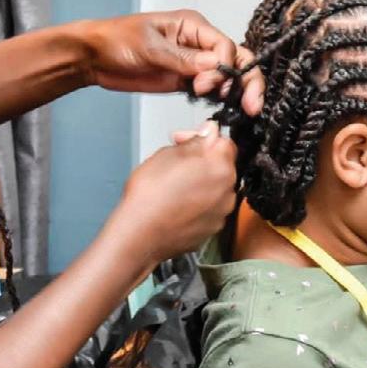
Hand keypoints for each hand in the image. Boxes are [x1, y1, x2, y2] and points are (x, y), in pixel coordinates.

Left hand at [79, 10, 263, 114]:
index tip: (205, 87)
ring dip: (237, 92)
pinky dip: (221, 100)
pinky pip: (212, 90)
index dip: (224, 68)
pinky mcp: (185, 81)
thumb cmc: (118, 41)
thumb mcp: (150, 47)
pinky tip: (223, 111)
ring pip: (228, 76)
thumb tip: (217, 65)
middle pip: (236, 59)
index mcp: (193, 26)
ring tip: (240, 111)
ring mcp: (194, 63)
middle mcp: (199, 43)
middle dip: (247, 81)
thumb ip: (183, 59)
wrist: (94, 57)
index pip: (225, 46)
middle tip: (251, 106)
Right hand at [112, 121, 236, 273]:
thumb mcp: (167, 154)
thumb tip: (208, 132)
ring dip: (200, 182)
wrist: (139, 235)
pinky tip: (175, 203)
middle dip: (201, 160)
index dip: (203, 137)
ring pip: (215, 188)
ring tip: (173, 185)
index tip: (186, 140)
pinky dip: (196, 203)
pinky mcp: (210, 230)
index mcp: (220, 168)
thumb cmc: (149, 197)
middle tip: (175, 161)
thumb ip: (195, 141)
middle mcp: (227, 192)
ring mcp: (220, 214)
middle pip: (221, 166)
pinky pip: (208, 209)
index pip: (225, 142)